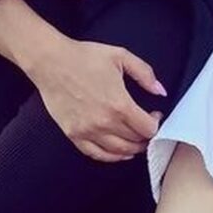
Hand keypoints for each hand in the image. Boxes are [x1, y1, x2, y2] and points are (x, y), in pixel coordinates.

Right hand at [29, 37, 168, 162]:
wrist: (51, 62)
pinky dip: (111, 157)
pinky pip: (96, 154)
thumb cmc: (84, 57)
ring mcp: (87, 130)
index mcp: (120, 104)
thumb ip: (145, 74)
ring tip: (137, 141)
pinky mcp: (73, 134)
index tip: (155, 115)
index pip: (147, 128)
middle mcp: (104, 122)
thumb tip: (160, 91)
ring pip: (118, 152)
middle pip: (135, 142)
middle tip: (147, 127)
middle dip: (146, 136)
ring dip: (132, 149)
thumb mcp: (121, 56)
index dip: (156, 124)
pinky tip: (119, 153)